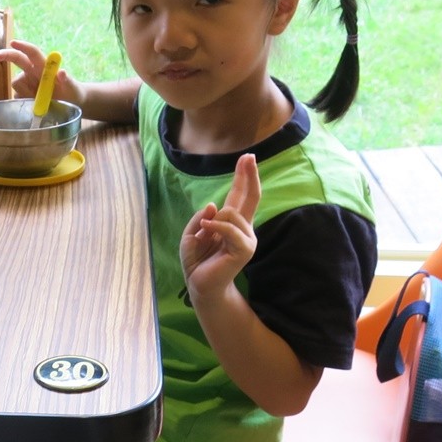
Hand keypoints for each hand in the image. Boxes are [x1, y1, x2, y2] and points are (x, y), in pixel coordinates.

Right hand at [0, 39, 84, 104]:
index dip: (23, 47)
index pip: (32, 53)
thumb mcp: (72, 86)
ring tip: (41, 101)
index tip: (12, 43)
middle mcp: (33, 71)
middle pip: (16, 59)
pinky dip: (23, 103)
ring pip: (16, 84)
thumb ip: (66, 79)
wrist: (70, 103)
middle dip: (4, 55)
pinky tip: (34, 105)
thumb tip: (62, 72)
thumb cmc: (72, 91)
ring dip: (24, 93)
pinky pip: (17, 97)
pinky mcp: (24, 94)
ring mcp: (27, 83)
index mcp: (43, 66)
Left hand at [181, 153, 259, 301]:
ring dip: (214, 221)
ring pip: (232, 213)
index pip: (240, 196)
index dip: (243, 177)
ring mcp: (246, 238)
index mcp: (230, 222)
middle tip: (249, 157)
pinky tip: (206, 231)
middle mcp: (242, 228)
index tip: (247, 159)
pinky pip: (230, 229)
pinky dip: (216, 227)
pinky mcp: (244, 249)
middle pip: (250, 196)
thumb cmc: (197, 261)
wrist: (200, 284)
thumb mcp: (191, 234)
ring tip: (205, 236)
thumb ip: (201, 218)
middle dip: (248, 176)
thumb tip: (214, 205)